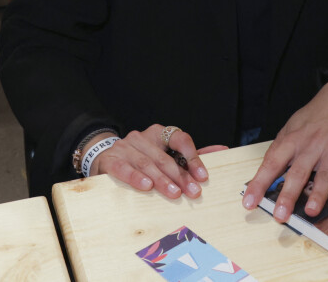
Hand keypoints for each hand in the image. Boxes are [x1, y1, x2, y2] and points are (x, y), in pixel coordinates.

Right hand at [89, 124, 211, 198]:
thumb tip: (222, 151)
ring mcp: (126, 147)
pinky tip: (146, 186)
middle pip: (165, 157)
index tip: (203, 176)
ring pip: (147, 163)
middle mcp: (143, 137)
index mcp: (159, 133)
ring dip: (162, 180)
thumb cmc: (142, 158)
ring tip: (175, 194)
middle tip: (193, 192)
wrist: (105, 157)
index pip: (179, 138)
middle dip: (180, 176)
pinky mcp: (111, 160)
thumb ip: (192, 155)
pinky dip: (136, 177)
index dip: (193, 156)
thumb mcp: (165, 154)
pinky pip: (124, 168)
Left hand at [242, 76, 327, 221]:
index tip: (249, 201)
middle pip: (298, 171)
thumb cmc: (315, 117)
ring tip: (311, 211)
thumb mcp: (293, 127)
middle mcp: (312, 144)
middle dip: (288, 195)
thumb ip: (281, 150)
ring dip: (318, 193)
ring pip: (324, 174)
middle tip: (280, 215)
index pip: (272, 163)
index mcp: (293, 138)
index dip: (260, 183)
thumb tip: (266, 176)